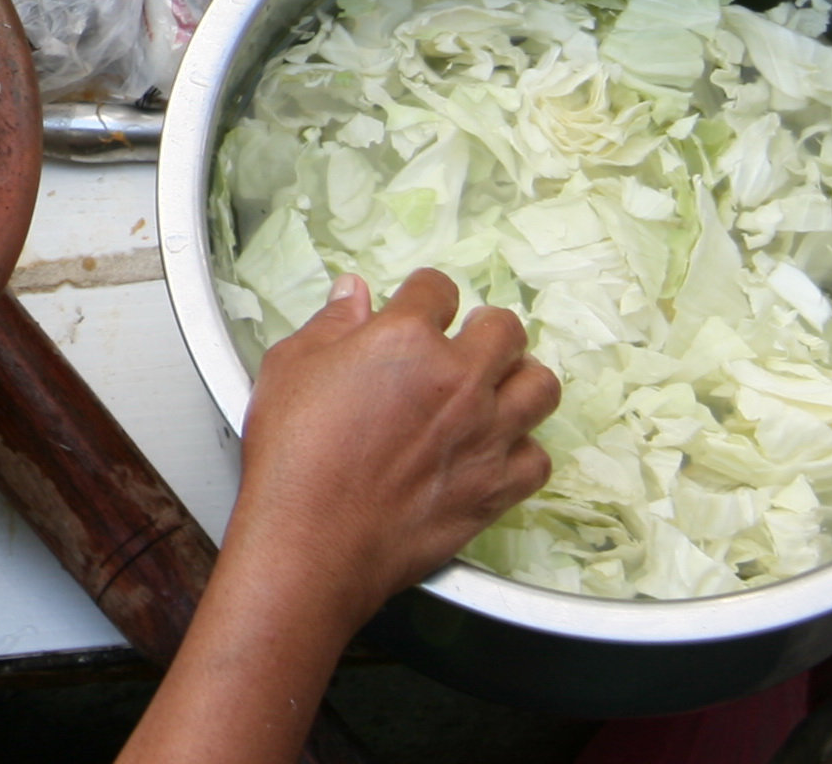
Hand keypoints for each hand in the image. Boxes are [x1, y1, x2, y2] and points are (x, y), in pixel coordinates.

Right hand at [230, 270, 556, 635]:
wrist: (313, 540)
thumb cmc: (293, 454)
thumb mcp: (290, 368)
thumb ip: (330, 324)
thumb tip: (353, 292)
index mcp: (406, 339)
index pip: (437, 290)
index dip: (426, 296)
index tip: (419, 308)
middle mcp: (459, 380)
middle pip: (506, 330)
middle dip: (485, 329)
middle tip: (465, 344)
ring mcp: (486, 435)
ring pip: (541, 387)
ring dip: (518, 381)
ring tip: (493, 389)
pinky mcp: (497, 488)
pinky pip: (538, 457)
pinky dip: (520, 450)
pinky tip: (493, 450)